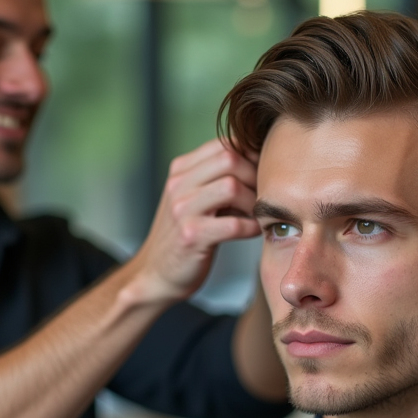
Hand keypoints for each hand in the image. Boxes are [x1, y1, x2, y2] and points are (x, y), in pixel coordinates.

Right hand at [128, 139, 261, 303]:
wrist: (155, 273)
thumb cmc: (184, 235)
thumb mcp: (193, 198)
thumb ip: (216, 178)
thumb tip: (258, 160)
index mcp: (181, 170)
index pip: (223, 144)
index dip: (250, 155)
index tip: (262, 174)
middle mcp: (178, 185)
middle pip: (229, 158)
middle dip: (254, 175)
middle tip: (262, 195)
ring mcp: (182, 210)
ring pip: (231, 187)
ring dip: (253, 201)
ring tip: (256, 214)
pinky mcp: (191, 237)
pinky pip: (233, 224)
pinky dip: (251, 227)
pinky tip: (253, 232)